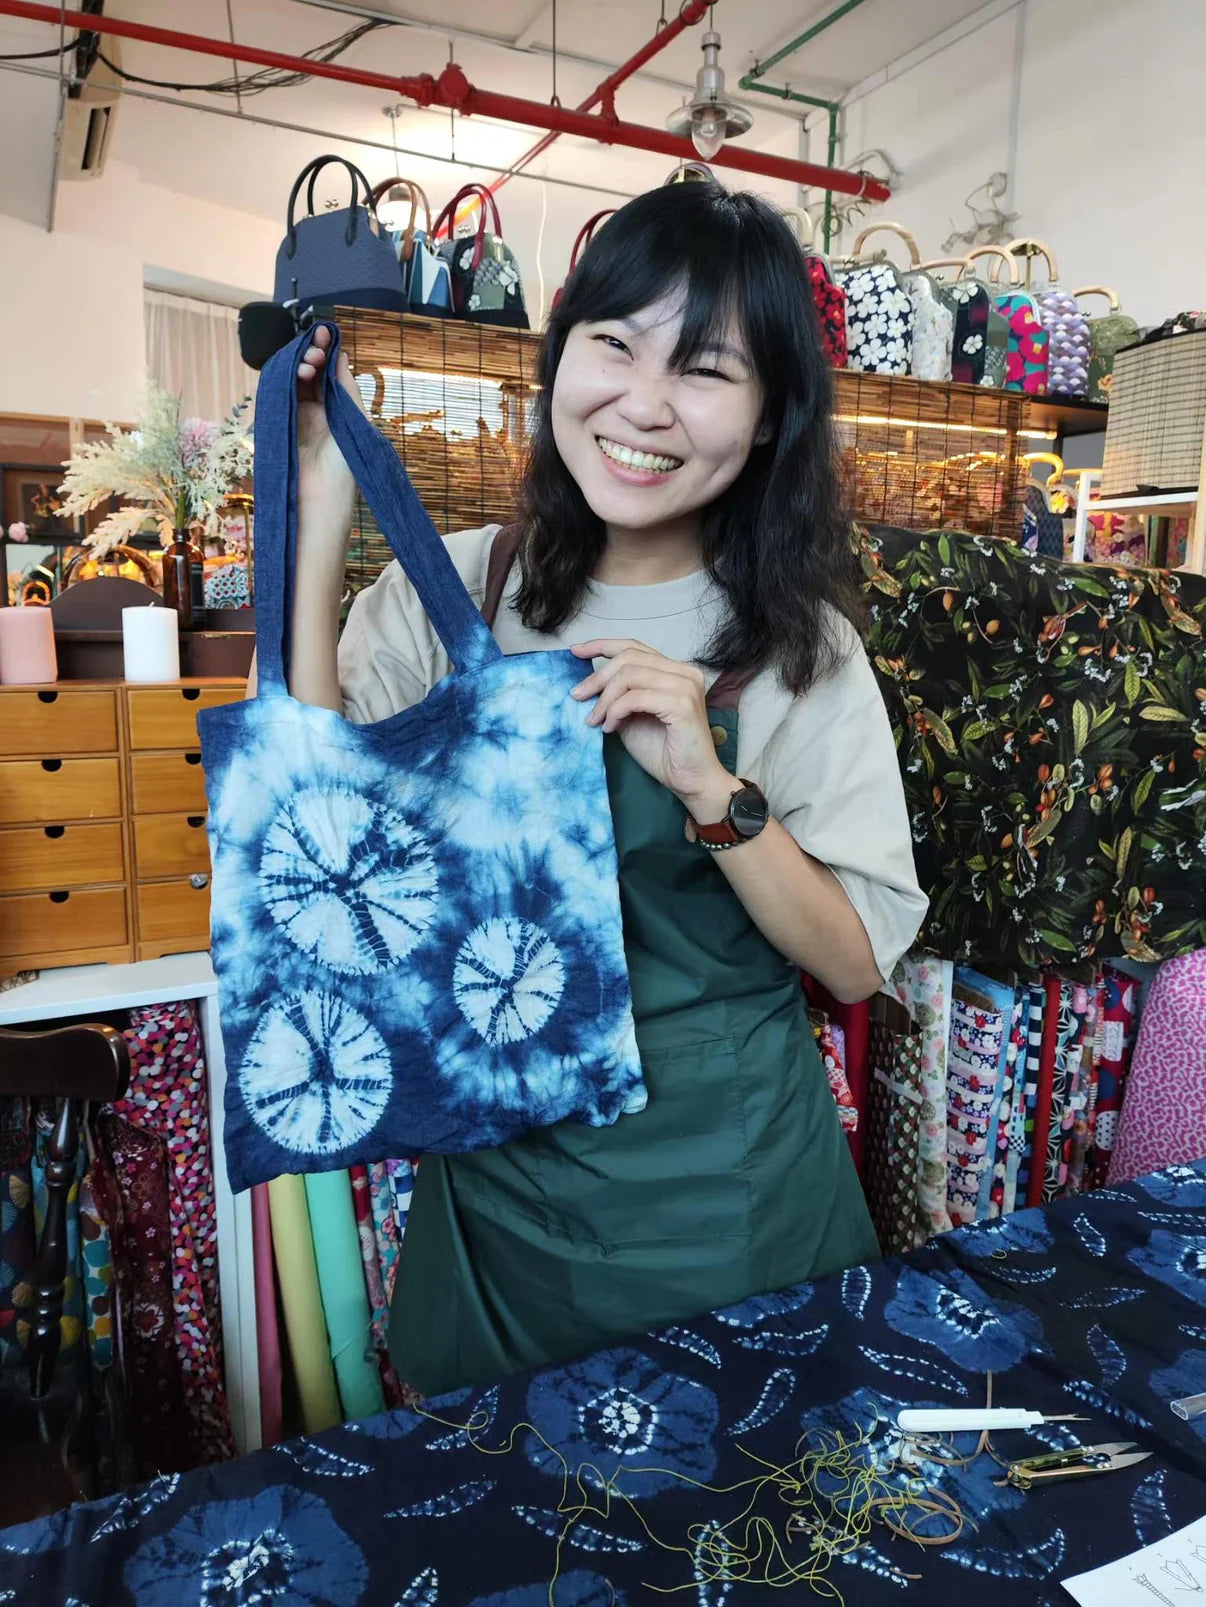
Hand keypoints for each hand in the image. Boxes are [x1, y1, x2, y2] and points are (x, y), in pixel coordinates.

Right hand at [295, 323, 364, 551]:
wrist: (323, 500)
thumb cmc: (345, 469)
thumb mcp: (354, 422)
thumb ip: (347, 389)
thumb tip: (342, 356)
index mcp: (333, 413)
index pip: (325, 374)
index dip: (325, 352)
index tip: (327, 333)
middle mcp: (312, 413)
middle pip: (305, 372)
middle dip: (311, 354)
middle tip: (317, 349)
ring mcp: (293, 418)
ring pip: (290, 380)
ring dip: (299, 364)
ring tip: (311, 362)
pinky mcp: (277, 424)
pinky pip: (276, 393)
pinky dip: (285, 378)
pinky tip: (298, 370)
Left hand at [570, 640, 733, 809]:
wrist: (691, 781)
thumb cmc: (663, 752)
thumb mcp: (632, 717)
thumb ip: (618, 696)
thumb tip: (588, 685)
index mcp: (676, 671)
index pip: (635, 647)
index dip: (602, 645)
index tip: (575, 652)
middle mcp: (684, 672)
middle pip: (629, 657)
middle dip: (597, 677)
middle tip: (577, 696)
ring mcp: (685, 686)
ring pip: (630, 675)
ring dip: (605, 699)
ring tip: (595, 720)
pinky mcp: (682, 704)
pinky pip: (635, 697)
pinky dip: (616, 711)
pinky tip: (610, 728)